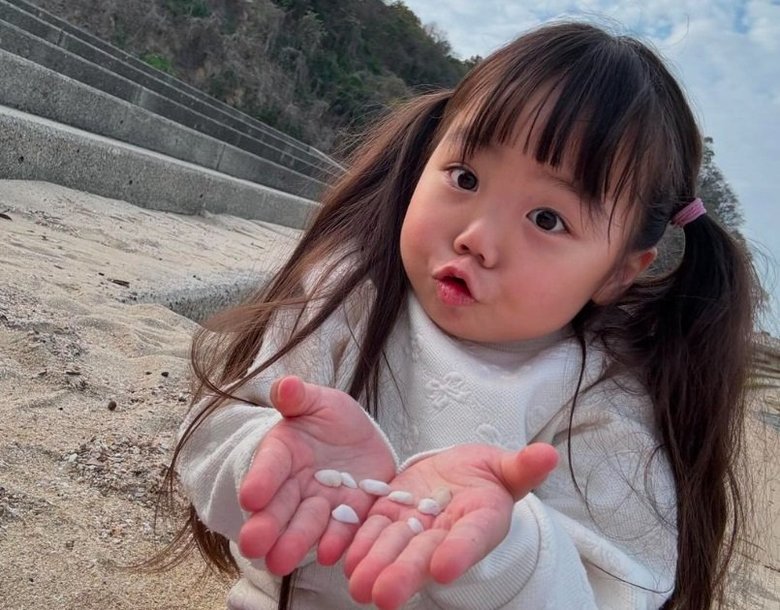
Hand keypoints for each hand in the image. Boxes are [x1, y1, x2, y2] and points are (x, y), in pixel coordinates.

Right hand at [237, 376, 395, 574]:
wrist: (362, 441)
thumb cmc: (331, 418)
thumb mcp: (319, 401)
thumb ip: (300, 397)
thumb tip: (285, 384)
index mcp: (283, 452)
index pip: (269, 466)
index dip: (260, 481)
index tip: (250, 497)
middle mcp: (296, 484)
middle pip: (279, 506)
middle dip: (267, 526)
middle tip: (254, 546)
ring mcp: (322, 503)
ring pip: (306, 524)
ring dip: (294, 542)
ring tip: (281, 562)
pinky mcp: (349, 515)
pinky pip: (342, 530)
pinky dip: (335, 542)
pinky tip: (329, 554)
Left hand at [344, 443, 557, 608]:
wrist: (458, 478)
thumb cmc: (487, 476)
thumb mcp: (506, 467)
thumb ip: (522, 466)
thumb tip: (548, 454)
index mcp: (480, 521)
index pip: (472, 538)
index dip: (459, 552)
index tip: (444, 567)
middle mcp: (445, 534)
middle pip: (425, 554)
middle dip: (405, 573)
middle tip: (385, 596)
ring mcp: (415, 528)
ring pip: (394, 546)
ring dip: (375, 565)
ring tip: (358, 584)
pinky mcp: (389, 514)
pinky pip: (373, 530)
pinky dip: (359, 543)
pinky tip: (343, 557)